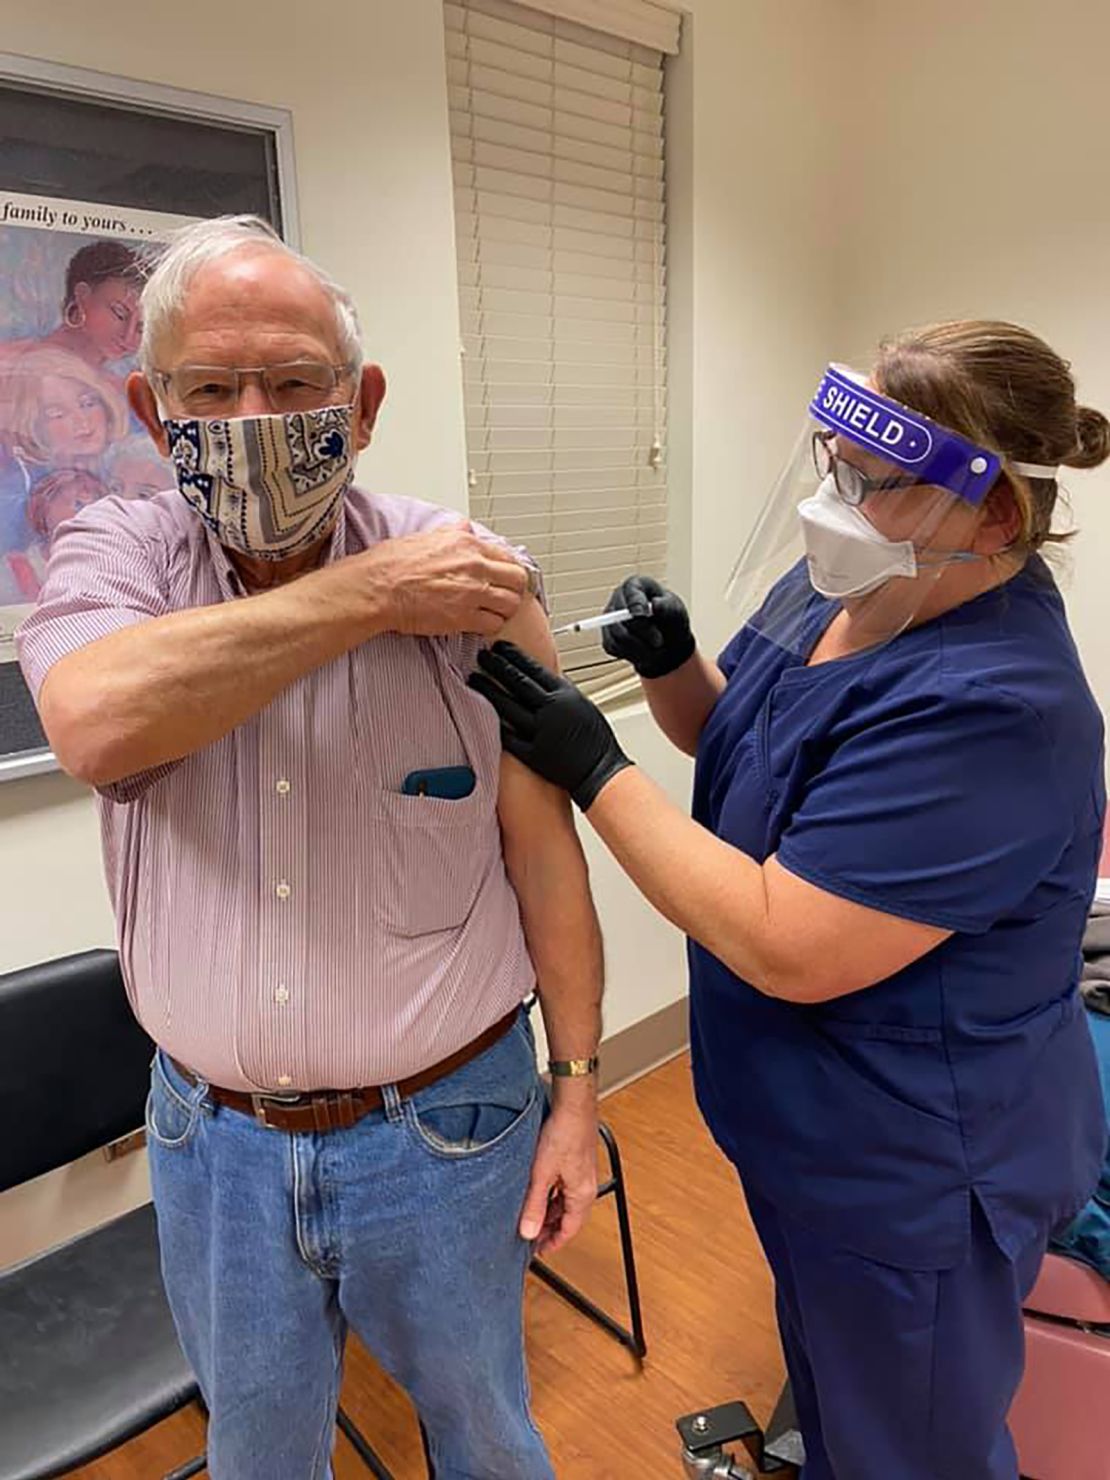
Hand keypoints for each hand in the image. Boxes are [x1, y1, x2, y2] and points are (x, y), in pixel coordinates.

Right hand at [354, 522, 528, 636]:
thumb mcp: (424, 536)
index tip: (505, 577)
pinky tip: (478, 623)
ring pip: (511, 604)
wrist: (376, 588)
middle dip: (513, 588)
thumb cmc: (390, 565)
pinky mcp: (464, 617)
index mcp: (466, 543)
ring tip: (492, 611)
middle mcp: (474, 565)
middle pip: (517, 579)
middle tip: (503, 595)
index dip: (508, 569)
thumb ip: (451, 532)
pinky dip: (490, 626)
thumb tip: (463, 527)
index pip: (507, 556)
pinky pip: (494, 624)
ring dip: (504, 609)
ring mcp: (472, 592)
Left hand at [469, 641, 632, 809]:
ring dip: (489, 691)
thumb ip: (563, 691)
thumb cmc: (596, 741)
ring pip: (507, 706)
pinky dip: (496, 724)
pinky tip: (482, 713)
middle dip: (496, 666)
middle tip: (481, 656)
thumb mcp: (583, 705)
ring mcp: (540, 733)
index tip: (500, 648)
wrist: (601, 772)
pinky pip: (509, 737)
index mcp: (566, 696)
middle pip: (517, 683)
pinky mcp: (533, 755)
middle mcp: (551, 711)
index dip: (514, 656)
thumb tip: (546, 676)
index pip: (534, 669)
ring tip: (474, 679)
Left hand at [520, 1098, 598, 1254]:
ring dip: (550, 1210)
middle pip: (568, 1217)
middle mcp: (586, 1186)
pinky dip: (553, 1195)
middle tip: (530, 1234)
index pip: (570, 1230)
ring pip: (566, 1202)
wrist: (573, 1104)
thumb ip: (534, 1205)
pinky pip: (565, 1187)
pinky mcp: (577, 1162)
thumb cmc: (563, 1133)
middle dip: (550, 1228)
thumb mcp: (541, 1174)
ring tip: (531, 1214)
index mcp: (582, 1194)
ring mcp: (582, 1173)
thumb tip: (528, 1232)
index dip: (554, 1242)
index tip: (539, 1250)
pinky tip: (539, 1190)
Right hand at [601, 574, 694, 677]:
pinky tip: (643, 652)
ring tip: (656, 650)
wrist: (668, 643)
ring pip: (617, 635)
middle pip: (620, 614)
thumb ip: (667, 607)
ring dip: (639, 647)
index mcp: (636, 585)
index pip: (630, 591)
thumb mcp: (676, 611)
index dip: (634, 602)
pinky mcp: (608, 637)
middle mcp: (619, 599)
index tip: (642, 613)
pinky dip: (631, 654)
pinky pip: (613, 647)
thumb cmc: (672, 621)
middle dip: (641, 631)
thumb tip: (655, 604)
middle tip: (659, 642)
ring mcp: (610, 618)